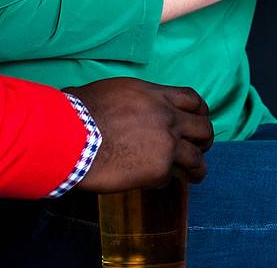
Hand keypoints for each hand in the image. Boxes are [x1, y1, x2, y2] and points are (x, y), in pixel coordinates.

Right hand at [66, 77, 214, 191]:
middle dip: (204, 139)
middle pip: (203, 126)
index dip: (199, 111)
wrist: (71, 138)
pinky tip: (152, 184)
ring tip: (196, 175)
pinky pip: (169, 177)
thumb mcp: (108, 92)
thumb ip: (126, 100)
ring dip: (198, 167)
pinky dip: (162, 181)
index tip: (198, 119)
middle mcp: (166, 116)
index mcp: (153, 95)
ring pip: (196, 156)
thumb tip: (111, 105)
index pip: (191, 99)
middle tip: (201, 147)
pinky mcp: (159, 168)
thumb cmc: (76, 114)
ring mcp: (166, 142)